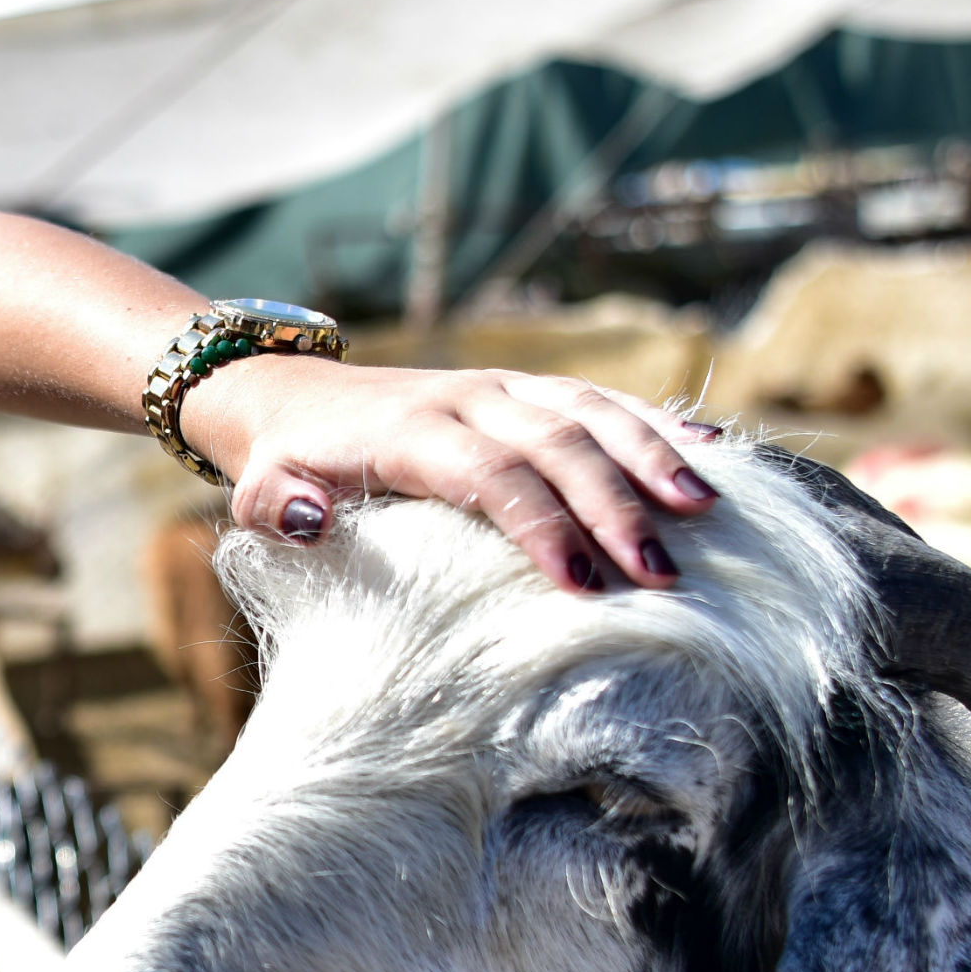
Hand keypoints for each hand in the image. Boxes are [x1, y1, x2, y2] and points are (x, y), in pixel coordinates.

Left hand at [177, 355, 722, 592]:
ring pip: (590, 411)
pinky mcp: (525, 388)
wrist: (288, 393)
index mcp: (411, 433)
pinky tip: (710, 453)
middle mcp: (468, 399)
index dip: (541, 525)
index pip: (490, 476)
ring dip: (651, 457)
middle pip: (557, 445)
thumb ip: (276, 508)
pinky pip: (598, 398)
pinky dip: (655, 422)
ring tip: (705, 510)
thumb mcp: (260, 490)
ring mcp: (502, 387)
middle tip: (665, 572)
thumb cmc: (284, 463)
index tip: (584, 583)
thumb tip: (310, 516)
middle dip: (615, 506)